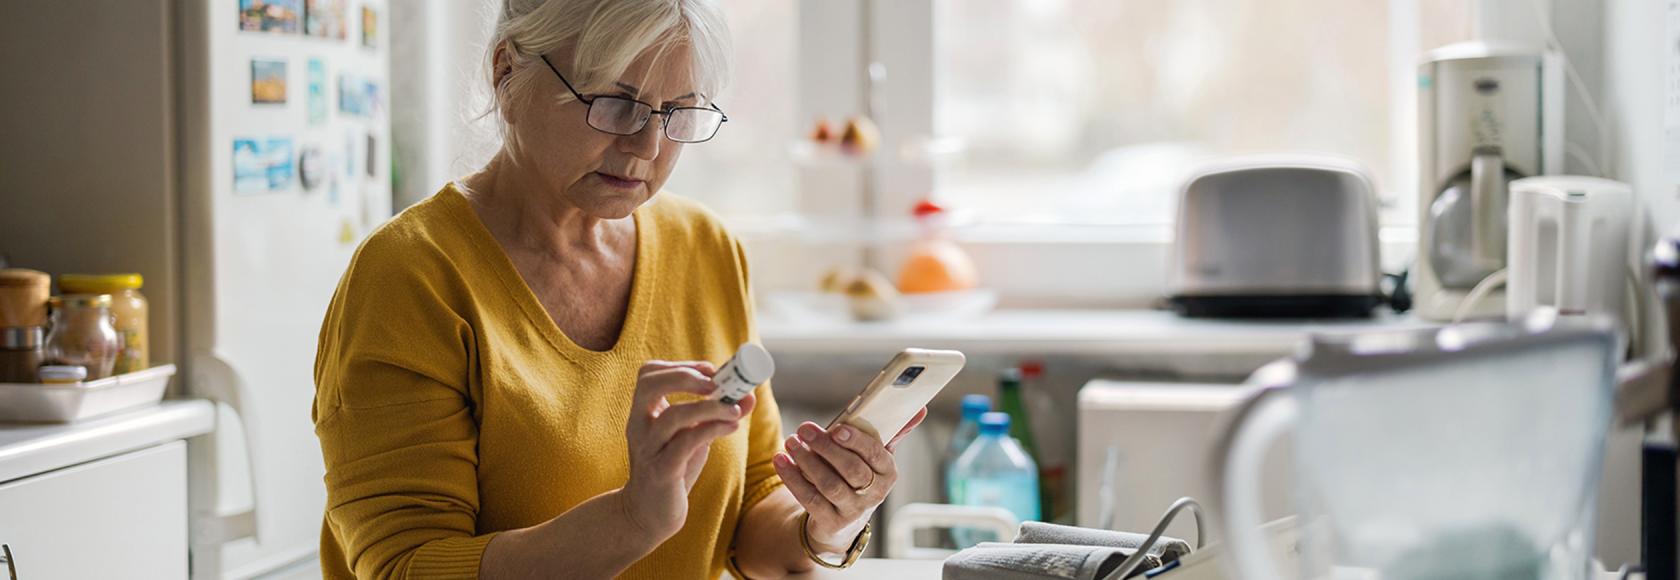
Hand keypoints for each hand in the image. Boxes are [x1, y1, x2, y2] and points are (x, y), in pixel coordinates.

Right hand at [621, 360, 755, 540]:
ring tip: (734, 410)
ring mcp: (648, 449)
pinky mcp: (662, 472)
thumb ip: (716, 415)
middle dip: (685, 377)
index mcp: (643, 412)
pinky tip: (731, 427)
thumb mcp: (692, 436)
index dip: (680, 366)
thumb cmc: (672, 468)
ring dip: (709, 408)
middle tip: (715, 383)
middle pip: (649, 385)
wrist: (649, 514)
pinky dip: (712, 430)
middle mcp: (639, 426)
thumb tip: (749, 396)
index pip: (648, 373)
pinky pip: (685, 444)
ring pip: (673, 417)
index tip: (710, 370)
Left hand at [772, 407, 927, 551]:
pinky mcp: (830, 522)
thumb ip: (894, 432)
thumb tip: (919, 408)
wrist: (844, 521)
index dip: (856, 441)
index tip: (837, 427)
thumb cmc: (860, 476)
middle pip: (851, 470)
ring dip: (807, 461)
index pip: (876, 454)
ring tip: (791, 442)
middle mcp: (874, 494)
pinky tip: (781, 461)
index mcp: (888, 473)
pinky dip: (793, 479)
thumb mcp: (876, 457)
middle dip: (826, 448)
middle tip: (805, 429)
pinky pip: (809, 499)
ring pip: (828, 484)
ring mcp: (852, 511)